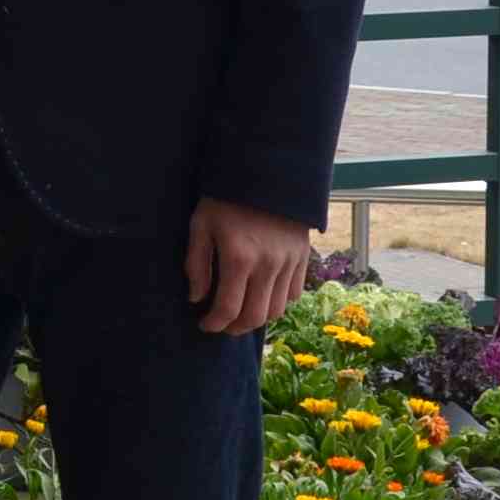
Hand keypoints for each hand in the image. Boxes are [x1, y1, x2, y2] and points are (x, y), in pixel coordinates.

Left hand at [185, 196, 318, 338]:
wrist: (267, 171)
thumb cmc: (226, 197)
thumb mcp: (201, 224)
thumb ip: (196, 264)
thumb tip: (196, 298)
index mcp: (239, 258)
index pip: (228, 309)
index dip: (213, 324)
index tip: (203, 324)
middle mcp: (268, 265)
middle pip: (255, 317)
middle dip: (234, 328)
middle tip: (221, 325)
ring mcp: (289, 262)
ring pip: (277, 310)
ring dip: (257, 318)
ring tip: (240, 313)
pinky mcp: (303, 256)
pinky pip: (294, 293)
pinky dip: (278, 302)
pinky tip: (262, 295)